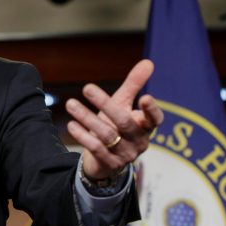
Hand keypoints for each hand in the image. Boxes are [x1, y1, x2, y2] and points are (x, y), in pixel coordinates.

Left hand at [65, 59, 162, 180]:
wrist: (105, 160)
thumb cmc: (116, 125)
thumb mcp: (124, 104)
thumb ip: (134, 85)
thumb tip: (148, 62)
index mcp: (145, 126)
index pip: (154, 119)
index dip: (152, 110)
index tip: (145, 97)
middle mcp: (138, 141)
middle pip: (124, 122)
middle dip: (105, 104)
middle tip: (86, 87)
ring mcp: (125, 154)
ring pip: (107, 135)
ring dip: (87, 118)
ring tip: (70, 103)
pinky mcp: (110, 164)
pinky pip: (96, 149)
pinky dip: (83, 136)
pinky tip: (71, 124)